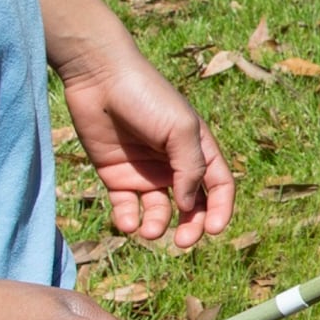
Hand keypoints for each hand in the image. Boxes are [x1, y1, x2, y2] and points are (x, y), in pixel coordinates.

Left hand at [59, 44, 231, 251]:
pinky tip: (128, 221)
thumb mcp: (180, 128)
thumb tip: (191, 205)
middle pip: (192, 205)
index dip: (221, 210)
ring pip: (159, 211)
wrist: (98, 77)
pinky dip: (128, 219)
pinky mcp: (115, 175)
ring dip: (158, 225)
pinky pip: (126, 207)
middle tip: (182, 242)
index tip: (215, 230)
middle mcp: (173, 164)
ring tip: (148, 230)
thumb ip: (191, 168)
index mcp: (198, 149)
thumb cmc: (147, 96)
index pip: (219, 187)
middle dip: (191, 226)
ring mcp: (144, 171)